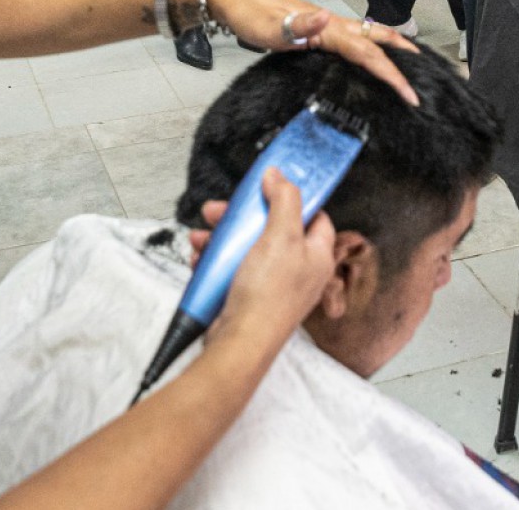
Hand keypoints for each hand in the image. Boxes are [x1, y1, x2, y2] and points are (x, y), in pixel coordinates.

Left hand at [203, 0, 420, 104]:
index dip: (392, 75)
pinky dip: (373, 47)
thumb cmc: (250, 15)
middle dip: (405, 58)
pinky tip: (371, 56)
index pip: (369, 53)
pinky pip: (355, 40)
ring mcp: (327, 26)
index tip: (411, 95)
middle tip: (427, 79)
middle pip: (379, 39)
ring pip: (370, 36)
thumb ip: (299, 24)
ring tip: (412, 65)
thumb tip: (325, 17)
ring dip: (393, 50)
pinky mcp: (319, 30)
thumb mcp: (270, 26)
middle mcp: (333, 24)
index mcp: (328, 28)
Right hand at [205, 170, 337, 349]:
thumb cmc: (267, 297)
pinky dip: (215, 260)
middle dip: (243, 218)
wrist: (240, 342)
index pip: (314, 216)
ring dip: (222, 238)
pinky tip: (201, 256)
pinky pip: (232, 269)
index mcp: (317, 255)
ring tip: (203, 235)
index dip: (294, 198)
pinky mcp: (249, 296)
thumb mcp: (281, 236)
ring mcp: (273, 284)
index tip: (271, 186)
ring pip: (247, 248)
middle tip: (222, 210)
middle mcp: (299, 270)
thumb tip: (280, 176)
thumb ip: (284, 200)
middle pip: (272, 228)